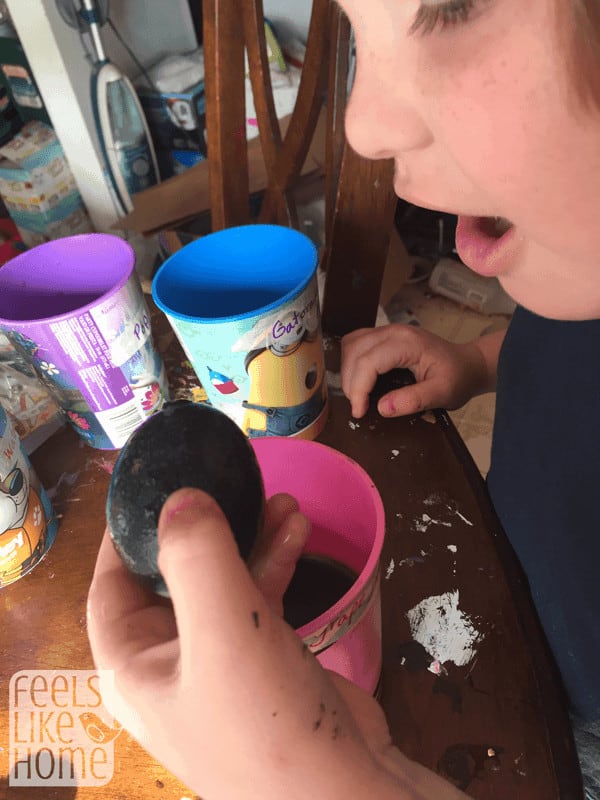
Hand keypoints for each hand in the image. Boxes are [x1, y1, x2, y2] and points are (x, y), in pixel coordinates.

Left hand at [87, 488, 466, 799]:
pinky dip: (275, 564)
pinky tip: (300, 531)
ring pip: (223, 583)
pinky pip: (259, 599)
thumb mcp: (222, 629)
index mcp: (133, 667)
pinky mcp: (266, 663)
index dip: (129, 532)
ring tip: (284, 501)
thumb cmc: (264, 718)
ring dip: (250, 540)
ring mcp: (220, 664)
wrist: (345, 792)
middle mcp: (169, 664)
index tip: (160, 482)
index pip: (111, 585)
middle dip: (206, 528)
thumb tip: (180, 497)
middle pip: (173, 577)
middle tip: (231, 484)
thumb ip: (196, 556)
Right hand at [341, 324, 493, 418]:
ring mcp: (388, 331)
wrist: (468, 364)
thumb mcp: (443, 394)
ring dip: (348, 372)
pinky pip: (357, 343)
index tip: (360, 412)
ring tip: (358, 395)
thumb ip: (414, 400)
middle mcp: (394, 331)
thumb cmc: (458, 377)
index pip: (369, 361)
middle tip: (359, 407)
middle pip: (355, 352)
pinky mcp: (384, 336)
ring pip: (351, 345)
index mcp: (408, 343)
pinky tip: (359, 380)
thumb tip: (382, 408)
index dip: (358, 389)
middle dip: (351, 383)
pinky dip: (352, 362)